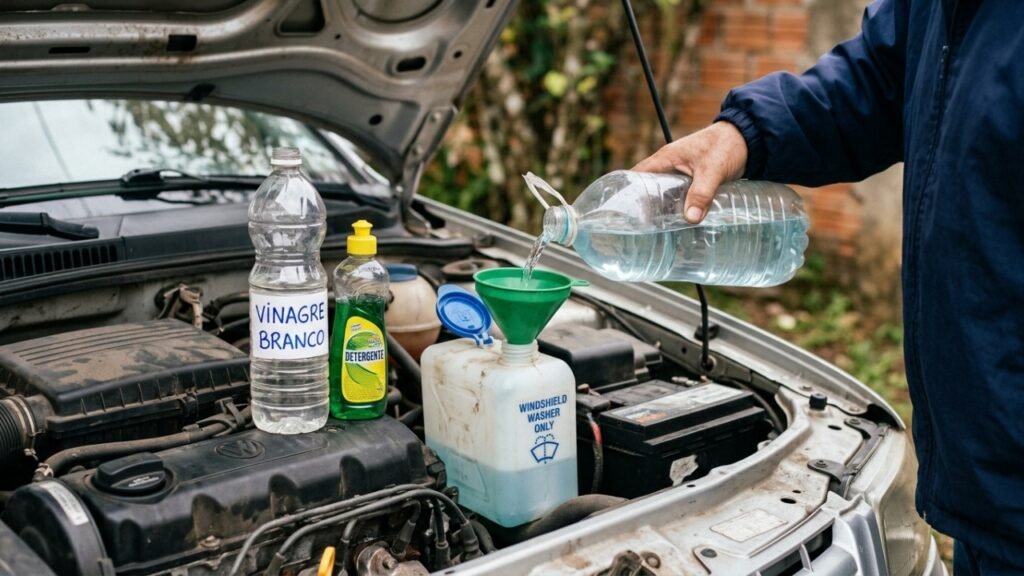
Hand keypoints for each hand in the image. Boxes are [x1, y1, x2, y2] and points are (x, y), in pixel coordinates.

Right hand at [632, 122, 748, 222]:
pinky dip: (677, 208)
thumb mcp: (713, 170)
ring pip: (664, 194)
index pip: (636, 176)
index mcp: (666, 158)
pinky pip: (679, 197)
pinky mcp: (692, 181)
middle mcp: (669, 165)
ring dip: (663, 209)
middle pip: (648, 188)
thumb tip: (691, 219)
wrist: (749, 138)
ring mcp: (680, 174)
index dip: (627, 192)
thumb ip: (702, 193)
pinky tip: (680, 222)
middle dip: (644, 207)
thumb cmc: (727, 145)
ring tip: (658, 230)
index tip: (625, 213)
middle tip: (642, 228)